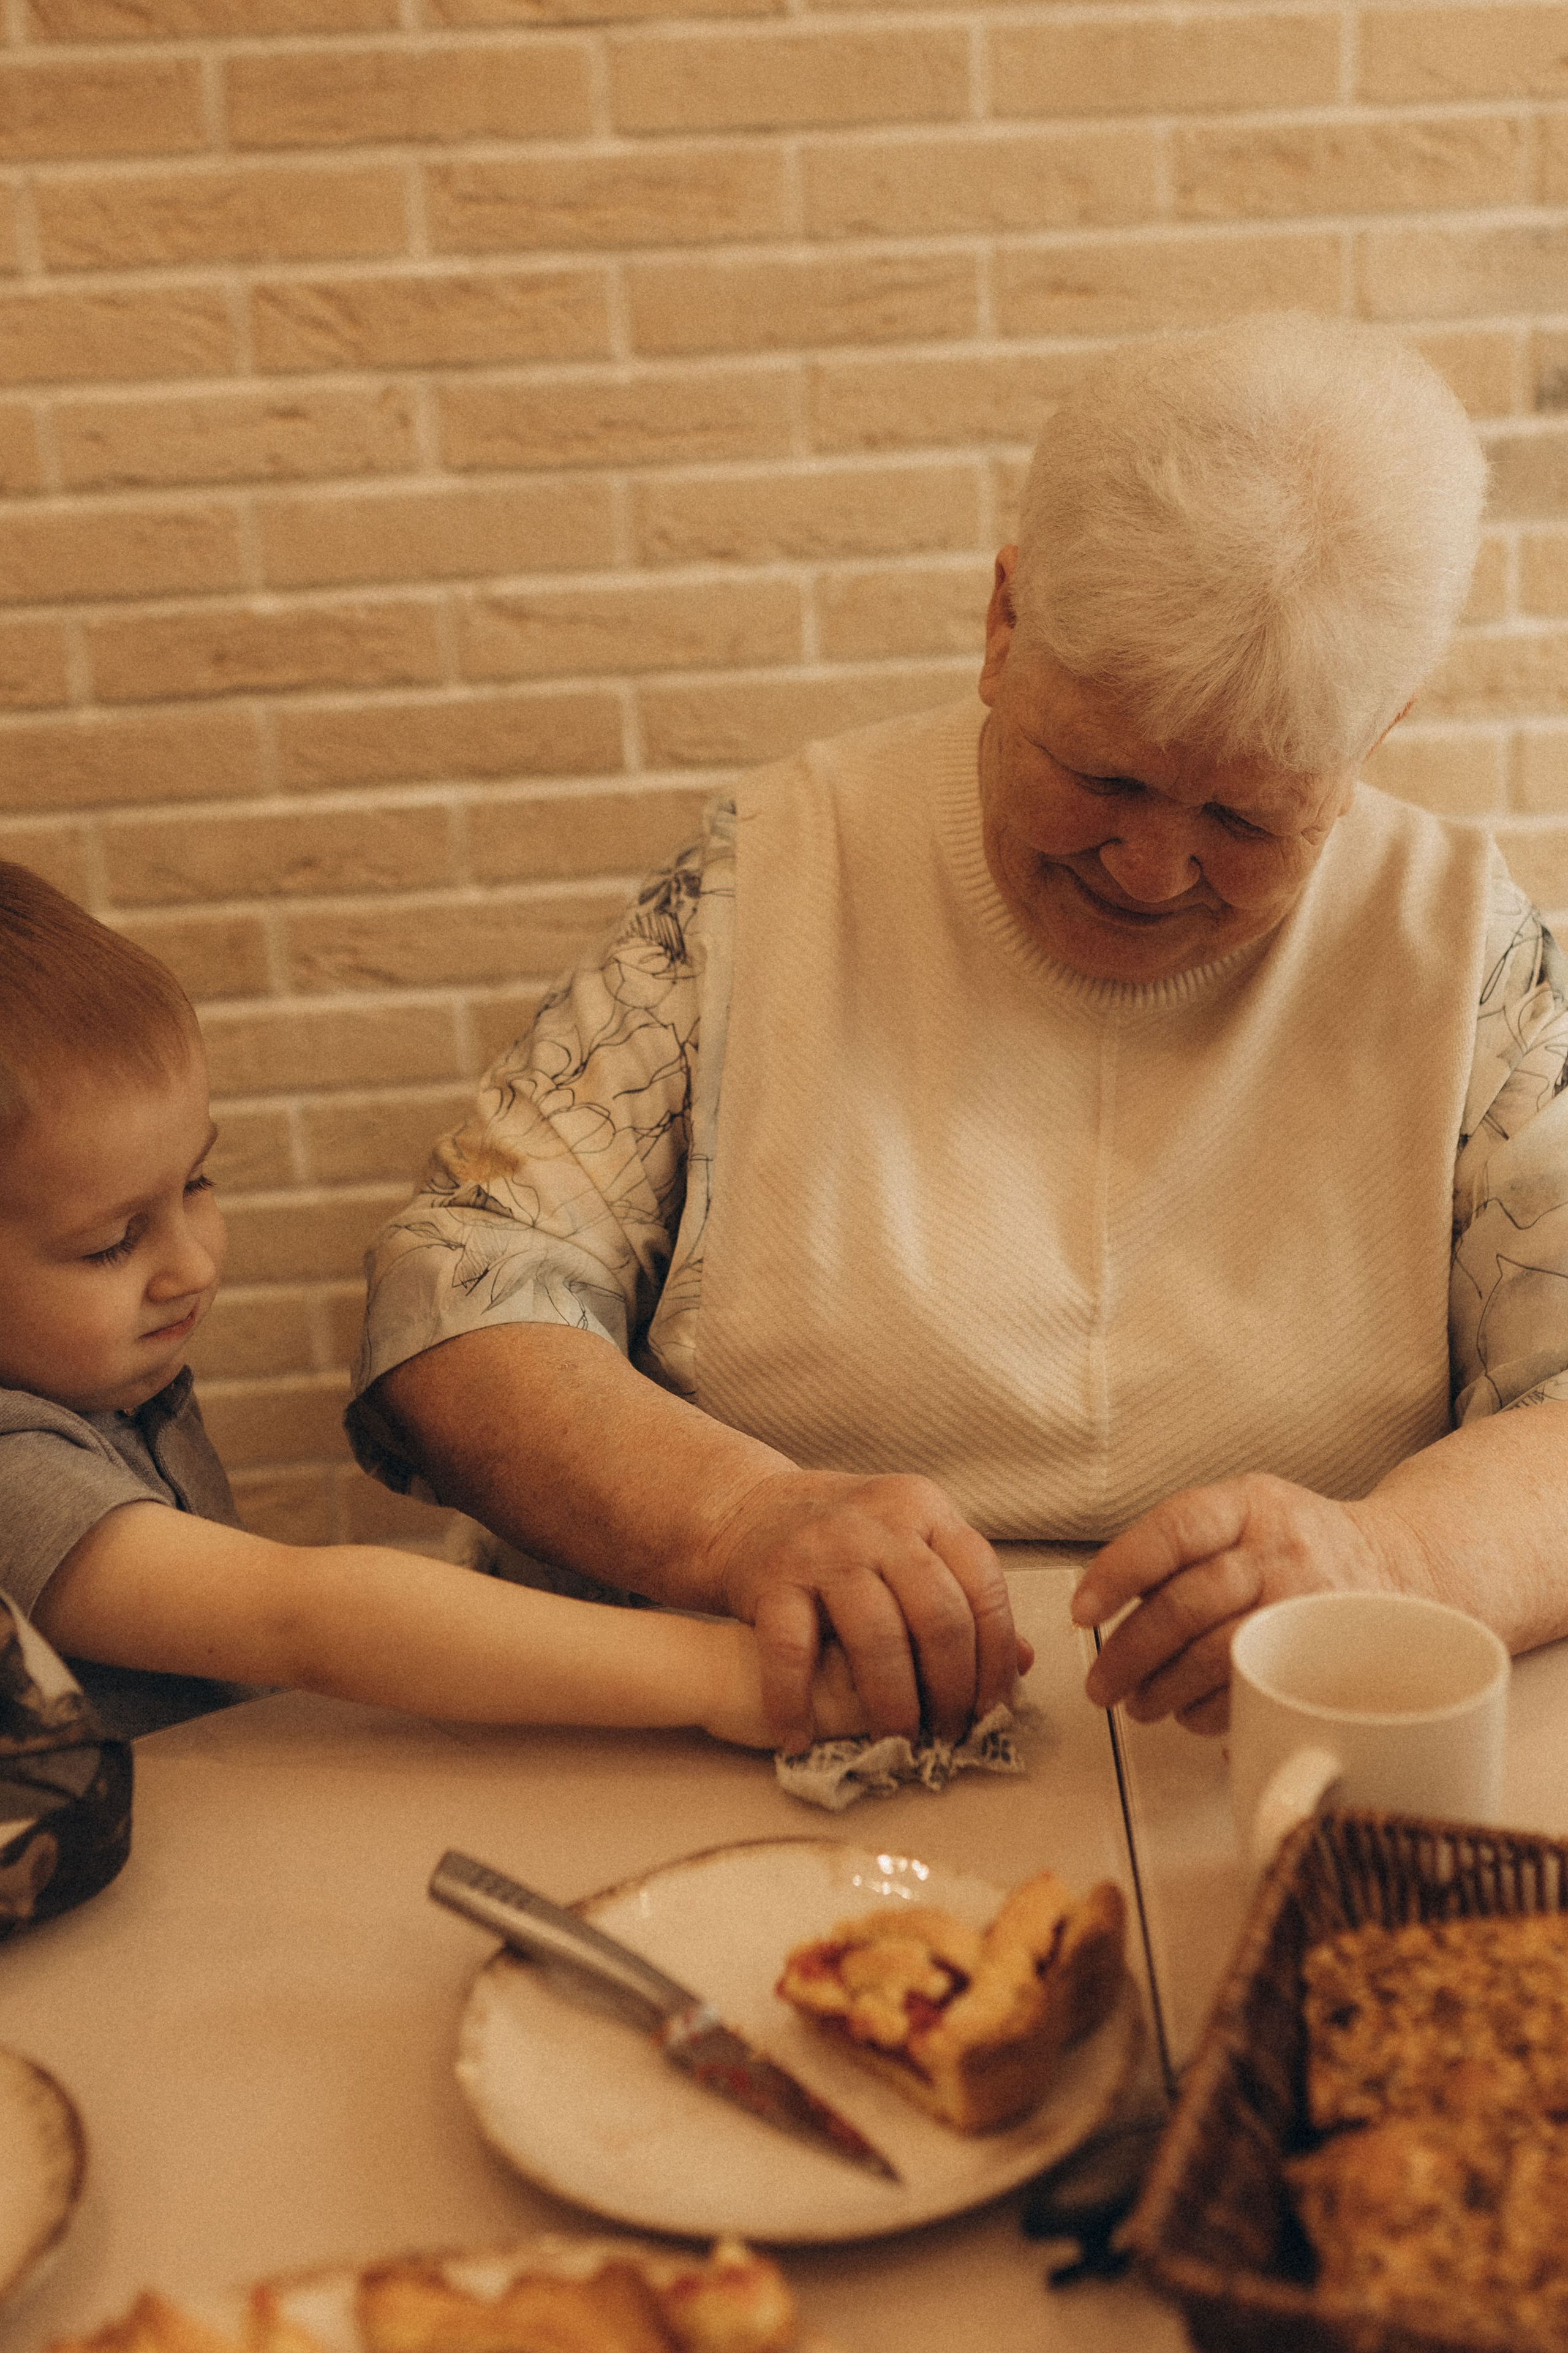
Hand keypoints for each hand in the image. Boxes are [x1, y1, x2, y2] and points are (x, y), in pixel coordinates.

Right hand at [700, 1469, 1028, 1752]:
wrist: (744, 1508)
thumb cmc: (840, 1541)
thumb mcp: (910, 1547)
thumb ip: (963, 1595)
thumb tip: (1026, 1661)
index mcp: (925, 1510)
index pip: (984, 1586)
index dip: (997, 1657)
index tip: (992, 1706)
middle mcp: (880, 1523)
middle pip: (940, 1617)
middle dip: (951, 1689)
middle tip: (948, 1732)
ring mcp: (824, 1548)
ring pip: (877, 1638)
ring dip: (892, 1705)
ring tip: (894, 1742)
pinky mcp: (772, 1577)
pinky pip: (792, 1651)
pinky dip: (795, 1703)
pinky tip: (798, 1738)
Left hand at [1070, 1473, 1390, 1735]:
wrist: (1399, 1564)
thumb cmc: (1297, 1546)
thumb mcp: (1246, 1514)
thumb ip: (1183, 1546)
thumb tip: (1103, 1600)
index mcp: (1250, 1505)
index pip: (1174, 1530)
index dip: (1119, 1571)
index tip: (1082, 1611)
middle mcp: (1280, 1552)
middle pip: (1188, 1604)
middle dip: (1129, 1652)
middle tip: (1098, 1683)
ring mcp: (1307, 1607)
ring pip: (1218, 1656)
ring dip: (1163, 1690)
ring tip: (1137, 1703)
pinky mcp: (1325, 1658)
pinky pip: (1255, 1693)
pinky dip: (1209, 1712)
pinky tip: (1189, 1712)